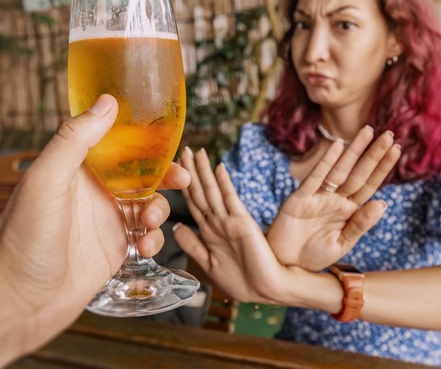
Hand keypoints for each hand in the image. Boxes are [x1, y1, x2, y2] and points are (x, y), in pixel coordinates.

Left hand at [0, 94, 189, 351]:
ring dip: (158, 209)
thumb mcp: (47, 180)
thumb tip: (107, 101)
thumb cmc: (21, 239)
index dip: (144, 139)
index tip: (168, 138)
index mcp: (75, 168)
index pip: (117, 142)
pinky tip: (144, 247)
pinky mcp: (112, 251)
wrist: (15, 301)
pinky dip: (152, 239)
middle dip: (164, 175)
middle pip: (139, 173)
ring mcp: (103, 222)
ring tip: (150, 222)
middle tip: (182, 179)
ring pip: (147, 204)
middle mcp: (92, 192)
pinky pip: (144, 236)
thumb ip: (75, 140)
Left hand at [173, 147, 288, 303]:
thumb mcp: (209, 263)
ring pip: (213, 191)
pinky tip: (219, 168)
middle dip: (191, 171)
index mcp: (209, 231)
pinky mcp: (244, 223)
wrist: (266, 291)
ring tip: (197, 152)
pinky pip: (231, 200)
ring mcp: (231, 221)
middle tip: (184, 149)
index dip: (183, 186)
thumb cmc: (241, 281)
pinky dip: (225, 184)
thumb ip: (193, 245)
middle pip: (201, 192)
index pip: (193, 203)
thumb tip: (175, 226)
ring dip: (204, 172)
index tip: (174, 167)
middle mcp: (219, 222)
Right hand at [267, 126, 400, 270]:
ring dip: (354, 151)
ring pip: (339, 170)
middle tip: (389, 133)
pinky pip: (315, 178)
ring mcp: (317, 197)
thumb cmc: (312, 256)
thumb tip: (383, 203)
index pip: (369, 185)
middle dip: (373, 154)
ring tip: (368, 131)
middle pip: (358, 173)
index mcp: (348, 211)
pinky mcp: (299, 199)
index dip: (382, 167)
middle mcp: (335, 199)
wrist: (285, 266)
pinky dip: (326, 162)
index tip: (396, 149)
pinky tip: (337, 146)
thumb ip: (360, 224)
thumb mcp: (341, 244)